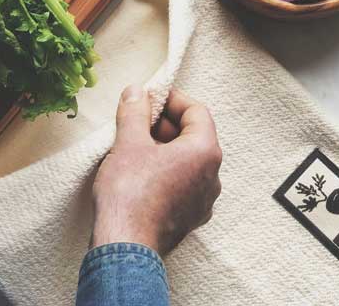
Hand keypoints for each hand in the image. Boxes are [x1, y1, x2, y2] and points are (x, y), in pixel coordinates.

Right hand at [91, 86, 221, 254]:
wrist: (126, 246)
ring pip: (189, 161)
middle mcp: (212, 175)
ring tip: (136, 146)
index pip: (197, 111)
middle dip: (166, 124)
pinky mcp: (190, 218)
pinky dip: (167, 171)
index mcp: (204, 151)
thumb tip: (136, 93)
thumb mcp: (128, 143)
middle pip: (195, 136)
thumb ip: (134, 112)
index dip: (172, 100)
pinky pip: (184, 184)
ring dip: (165, 148)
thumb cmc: (130, 193)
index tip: (150, 98)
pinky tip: (141, 174)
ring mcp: (203, 200)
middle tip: (138, 120)